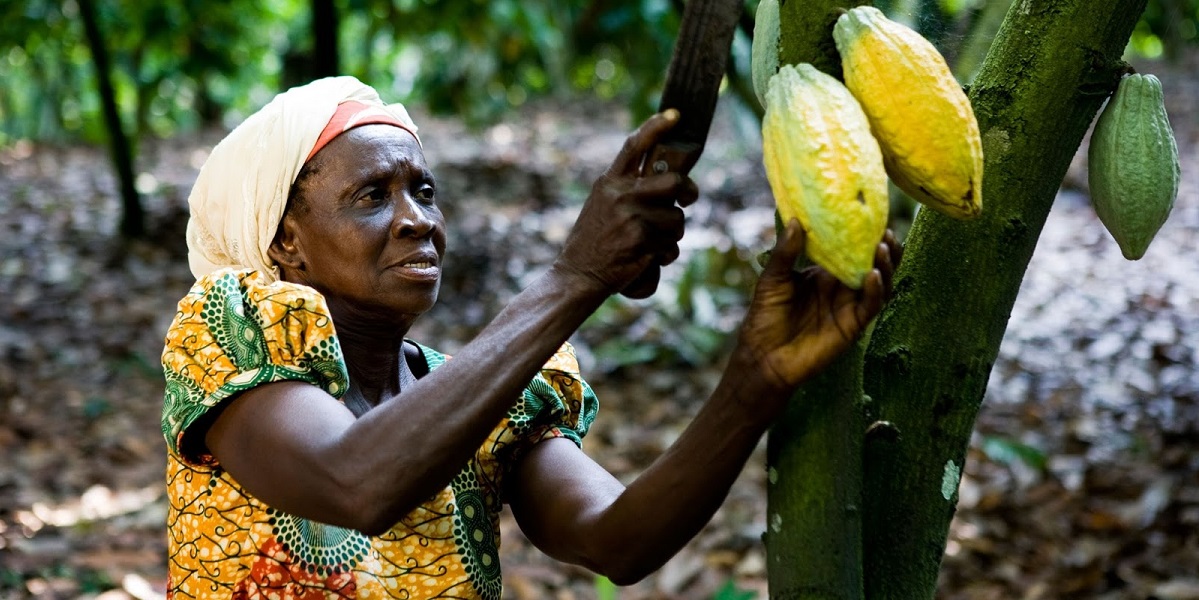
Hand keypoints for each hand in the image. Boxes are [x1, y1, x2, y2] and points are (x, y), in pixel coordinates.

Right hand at [555, 110, 698, 297]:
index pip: (634, 146)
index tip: (675, 114)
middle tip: (687, 199)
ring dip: (672, 234)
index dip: (656, 127)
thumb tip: (672, 179)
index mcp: (610, 182)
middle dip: (687, 191)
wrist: (578, 274)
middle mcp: (620, 195)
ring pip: (677, 219)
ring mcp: (631, 216)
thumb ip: (629, 188)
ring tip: (651, 243)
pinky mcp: (641, 240)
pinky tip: (647, 259)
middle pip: (673, 181)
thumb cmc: (594, 240)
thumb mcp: (603, 204)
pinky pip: (671, 245)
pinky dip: (665, 255)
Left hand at [733, 219, 901, 394]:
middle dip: (883, 248)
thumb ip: (785, 253)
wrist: (764, 356)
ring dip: (885, 266)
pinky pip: (870, 306)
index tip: (870, 217)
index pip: (849, 250)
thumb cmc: (765, 317)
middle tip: (886, 232)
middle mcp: (840, 288)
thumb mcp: (773, 279)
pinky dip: (875, 290)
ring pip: (878, 284)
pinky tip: (873, 275)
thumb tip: (795, 221)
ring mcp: (848, 306)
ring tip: (883, 248)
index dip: (862, 236)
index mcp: (823, 273)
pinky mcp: (852, 325)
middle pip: (871, 264)